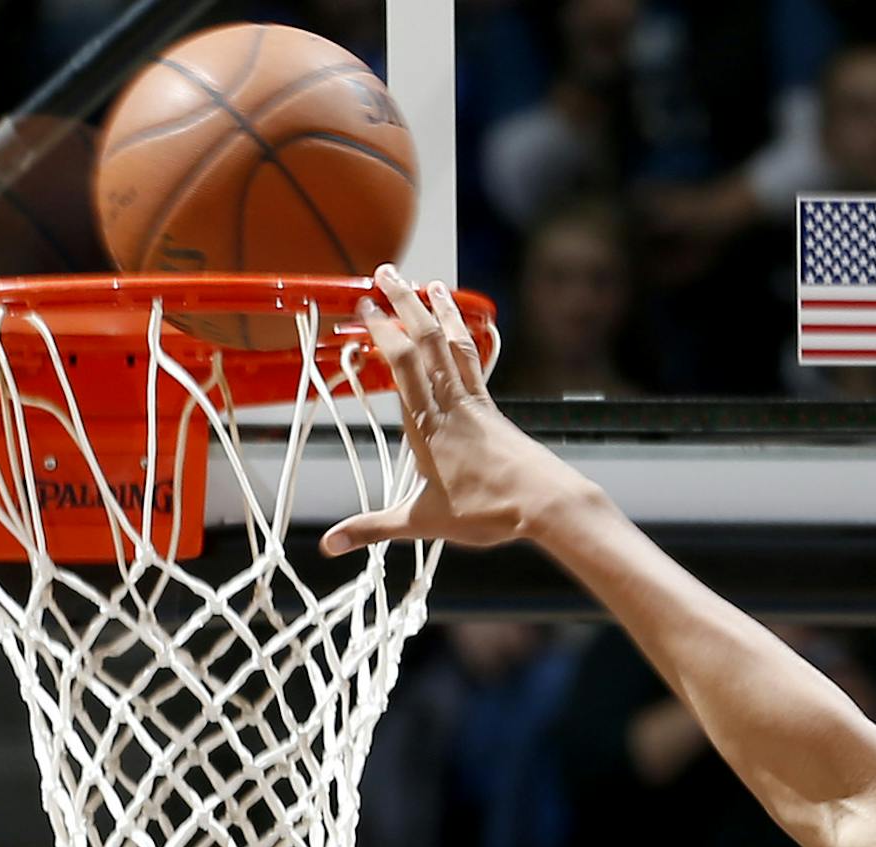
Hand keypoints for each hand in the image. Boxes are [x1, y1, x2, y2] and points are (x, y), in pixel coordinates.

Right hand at [321, 266, 600, 557]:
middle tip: (385, 272)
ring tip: (427, 282)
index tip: (363, 305)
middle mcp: (450, 404)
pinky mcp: (492, 408)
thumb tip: (329, 545)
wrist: (546, 504)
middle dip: (404, 304)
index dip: (382, 330)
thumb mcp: (422, 524)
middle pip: (425, 341)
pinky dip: (463, 337)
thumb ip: (373, 528)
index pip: (401, 364)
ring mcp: (474, 402)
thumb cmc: (487, 513)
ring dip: (438, 311)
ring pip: (452, 345)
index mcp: (427, 426)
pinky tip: (458, 325)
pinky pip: (472, 362)